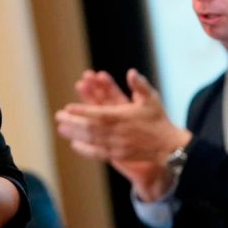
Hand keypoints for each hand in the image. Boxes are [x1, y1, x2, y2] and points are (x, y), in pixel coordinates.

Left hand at [56, 69, 189, 199]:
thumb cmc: (158, 121)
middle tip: (58, 116)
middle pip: (90, 127)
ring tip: (60, 128)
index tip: (68, 107)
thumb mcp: (152, 100)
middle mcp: (118, 131)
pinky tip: (74, 144)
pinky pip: (98, 153)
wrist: (169, 146)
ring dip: (74, 134)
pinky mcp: (118, 155)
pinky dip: (85, 149)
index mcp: (123, 116)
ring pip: (91, 140)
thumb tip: (131, 72)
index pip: (98, 113)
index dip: (82, 110)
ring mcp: (117, 145)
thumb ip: (140, 86)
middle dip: (72, 122)